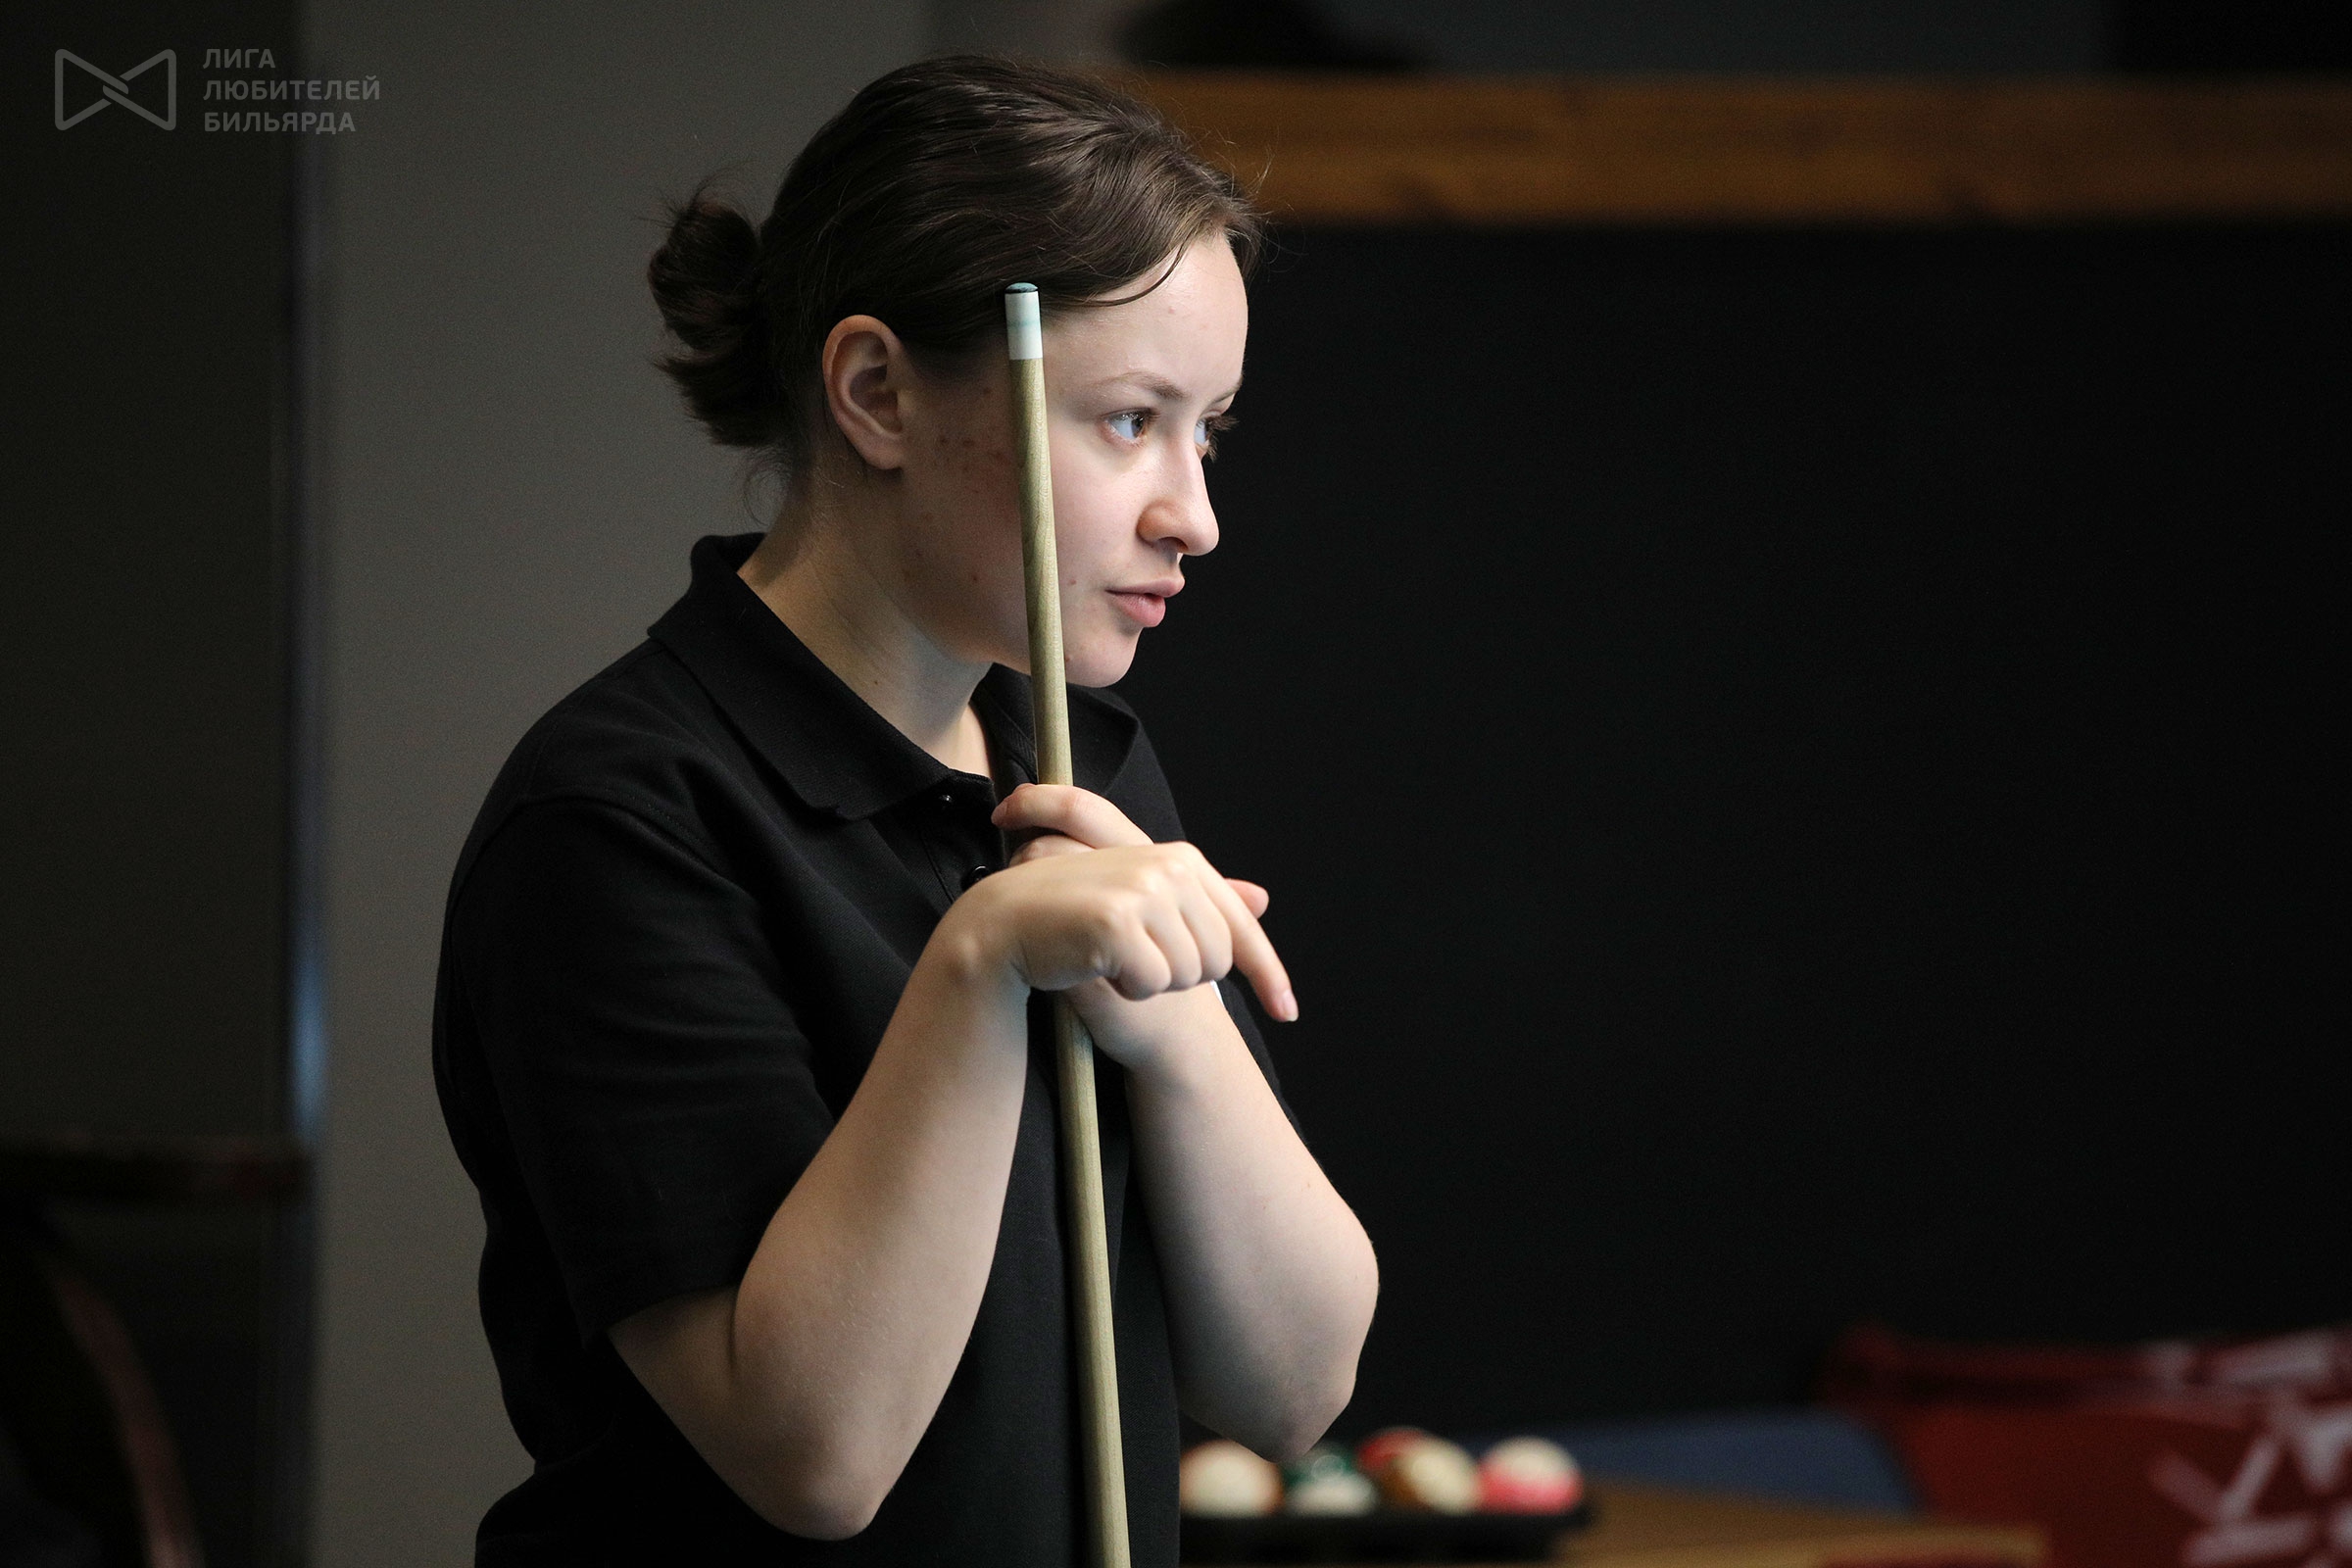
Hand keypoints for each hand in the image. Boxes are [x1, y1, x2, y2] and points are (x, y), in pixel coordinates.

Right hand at [949, 787, 1295, 1056]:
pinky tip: (1095, 969)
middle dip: (1182, 982)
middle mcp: (1170, 865)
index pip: (1241, 928)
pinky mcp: (1117, 919)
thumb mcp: (1144, 904)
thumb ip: (1201, 902)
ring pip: (1187, 974)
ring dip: (1149, 984)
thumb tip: (1262, 898)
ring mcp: (1145, 889)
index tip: (1288, 1013)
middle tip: (1133, 968)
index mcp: (1183, 859)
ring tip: (1109, 961)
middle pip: (1217, 961)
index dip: (1269, 975)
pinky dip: (1127, 990)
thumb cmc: (1074, 918)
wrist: (1005, 923)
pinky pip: (1152, 983)